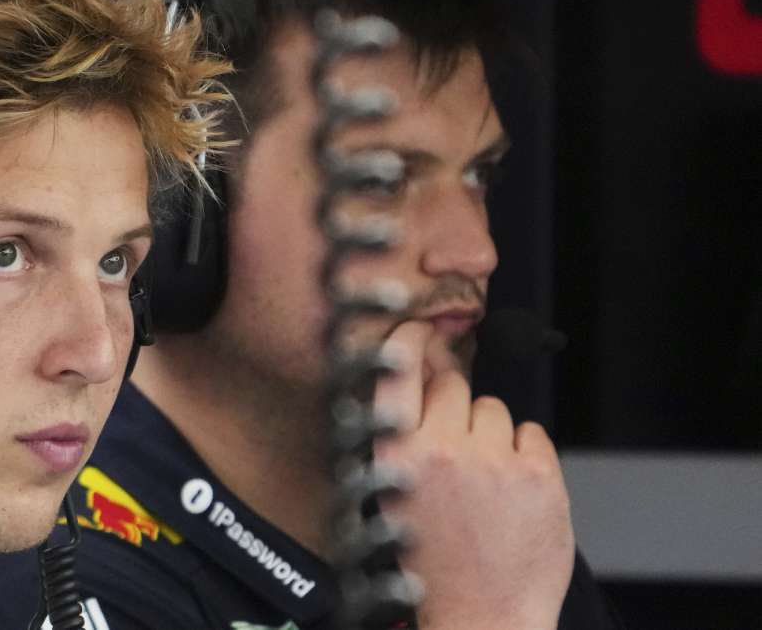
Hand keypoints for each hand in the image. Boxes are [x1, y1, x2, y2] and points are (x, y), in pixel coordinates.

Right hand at [371, 321, 574, 629]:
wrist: (481, 619)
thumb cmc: (433, 562)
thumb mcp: (393, 496)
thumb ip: (400, 435)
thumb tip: (418, 373)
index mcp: (395, 457)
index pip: (397, 371)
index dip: (409, 342)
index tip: (419, 332)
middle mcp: (441, 452)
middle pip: (454, 384)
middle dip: (456, 407)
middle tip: (457, 449)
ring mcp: (493, 462)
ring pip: (495, 409)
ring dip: (492, 436)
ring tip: (484, 482)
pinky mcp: (539, 476)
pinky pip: (533, 433)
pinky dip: (526, 456)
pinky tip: (512, 492)